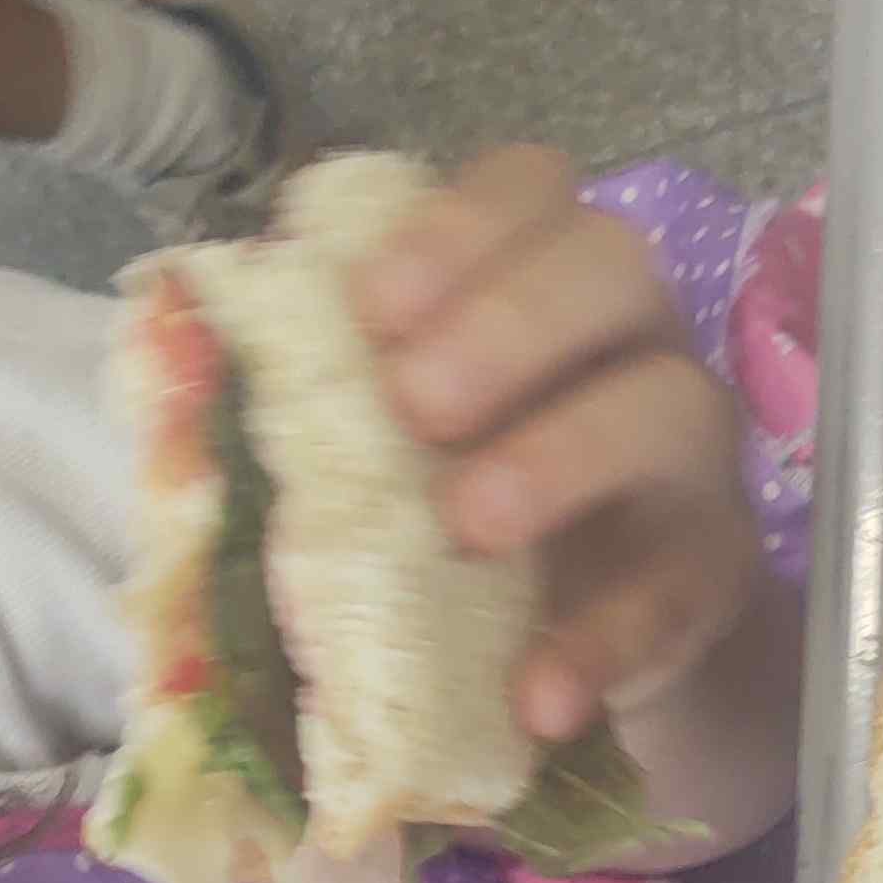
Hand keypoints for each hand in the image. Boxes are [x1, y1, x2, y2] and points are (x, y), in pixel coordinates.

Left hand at [347, 145, 764, 745]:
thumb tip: (173, 366)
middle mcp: (630, 340)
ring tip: (467, 524)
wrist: (579, 641)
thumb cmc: (454, 509)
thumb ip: (308, 400)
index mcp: (537, 282)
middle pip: (614, 265)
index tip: (373, 304)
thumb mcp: (380, 448)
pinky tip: (540, 693)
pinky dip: (603, 641)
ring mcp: (686, 455)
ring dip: (560, 456)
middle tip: (414, 402)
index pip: (530, 189)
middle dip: (509, 321)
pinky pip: (676, 590)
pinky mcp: (709, 572)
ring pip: (669, 407)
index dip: (460, 226)